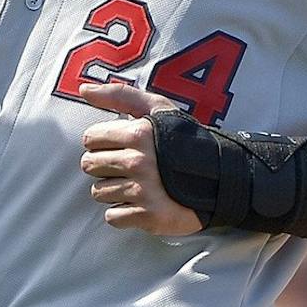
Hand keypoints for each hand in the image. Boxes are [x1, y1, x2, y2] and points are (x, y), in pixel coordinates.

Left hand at [77, 80, 207, 236]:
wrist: (222, 178)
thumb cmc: (184, 140)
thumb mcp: (158, 109)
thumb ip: (119, 95)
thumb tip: (84, 89)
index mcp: (137, 134)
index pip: (90, 139)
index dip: (102, 142)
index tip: (119, 146)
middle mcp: (138, 162)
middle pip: (89, 165)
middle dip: (104, 165)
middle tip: (126, 167)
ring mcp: (143, 191)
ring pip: (98, 192)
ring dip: (113, 190)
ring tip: (136, 185)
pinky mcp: (149, 216)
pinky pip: (113, 216)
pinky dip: (123, 213)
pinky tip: (140, 203)